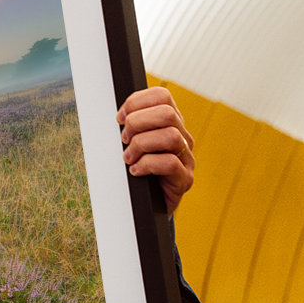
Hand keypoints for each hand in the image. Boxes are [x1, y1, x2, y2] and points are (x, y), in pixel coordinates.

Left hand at [117, 86, 194, 213]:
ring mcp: (187, 158)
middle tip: (124, 140)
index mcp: (170, 123)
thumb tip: (117, 116)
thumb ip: (129, 126)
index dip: (136, 102)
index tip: (119, 118)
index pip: (162, 96)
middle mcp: (183, 137)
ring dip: (141, 145)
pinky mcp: (185, 179)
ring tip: (128, 158)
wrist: (147, 206)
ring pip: (170, 136)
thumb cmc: (137, 170)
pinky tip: (135, 171)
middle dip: (137, 123)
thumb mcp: (131, 143)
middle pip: (167, 113)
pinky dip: (146, 165)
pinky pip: (170, 163)